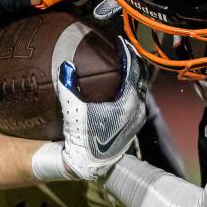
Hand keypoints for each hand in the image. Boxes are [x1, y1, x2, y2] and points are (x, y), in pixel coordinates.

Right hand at [55, 37, 148, 179]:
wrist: (89, 164)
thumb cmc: (83, 138)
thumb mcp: (74, 111)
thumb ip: (68, 87)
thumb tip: (66, 66)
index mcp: (128, 103)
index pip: (133, 70)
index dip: (127, 54)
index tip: (121, 42)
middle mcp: (138, 109)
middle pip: (140, 77)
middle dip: (133, 62)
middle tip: (124, 48)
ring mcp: (138, 118)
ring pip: (141, 89)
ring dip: (135, 75)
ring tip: (125, 63)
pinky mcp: (134, 125)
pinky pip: (138, 98)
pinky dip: (133, 87)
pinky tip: (124, 84)